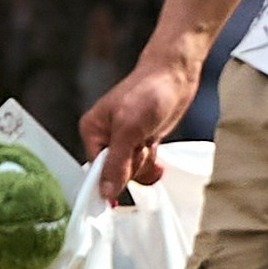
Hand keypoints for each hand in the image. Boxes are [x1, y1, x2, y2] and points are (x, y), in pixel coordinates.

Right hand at [80, 47, 204, 201]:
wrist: (174, 77)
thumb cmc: (148, 94)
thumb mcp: (129, 131)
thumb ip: (116, 163)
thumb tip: (105, 191)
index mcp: (92, 131)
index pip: (96, 169)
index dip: (111, 178)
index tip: (120, 189)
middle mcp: (106, 138)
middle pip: (117, 173)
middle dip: (133, 164)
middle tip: (140, 144)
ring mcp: (126, 142)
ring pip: (133, 172)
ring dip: (146, 162)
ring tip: (148, 139)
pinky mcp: (143, 143)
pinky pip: (146, 165)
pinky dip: (154, 162)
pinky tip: (155, 147)